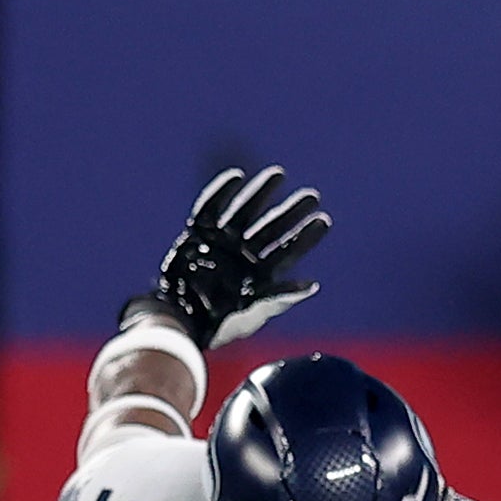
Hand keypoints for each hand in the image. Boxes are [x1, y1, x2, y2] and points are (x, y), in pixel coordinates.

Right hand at [152, 164, 331, 350]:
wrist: (177, 322)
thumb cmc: (216, 326)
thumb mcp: (250, 318)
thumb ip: (278, 300)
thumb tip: (311, 285)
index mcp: (261, 274)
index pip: (288, 251)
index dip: (306, 236)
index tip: (323, 221)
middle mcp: (244, 254)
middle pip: (272, 227)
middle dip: (291, 211)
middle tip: (312, 196)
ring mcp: (222, 241)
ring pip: (245, 211)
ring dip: (261, 193)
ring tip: (279, 174)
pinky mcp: (198, 234)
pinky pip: (210, 207)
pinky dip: (220, 192)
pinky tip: (236, 176)